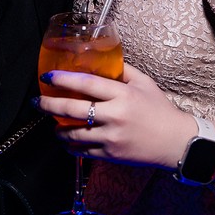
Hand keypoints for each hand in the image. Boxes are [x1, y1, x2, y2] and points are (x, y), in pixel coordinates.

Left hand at [38, 62, 197, 170]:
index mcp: (122, 95)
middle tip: (37, 102)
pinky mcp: (110, 155)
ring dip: (58, 129)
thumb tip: (102, 59)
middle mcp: (114, 116)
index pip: (86, 84)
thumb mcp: (145, 84)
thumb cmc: (160, 110)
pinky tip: (67, 140)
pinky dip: (70, 145)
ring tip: (52, 124)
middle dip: (49, 105)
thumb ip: (123, 71)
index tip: (47, 77)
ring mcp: (111, 137)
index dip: (62, 79)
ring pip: (73, 134)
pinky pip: (82, 151)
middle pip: (72, 109)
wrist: (176, 142)